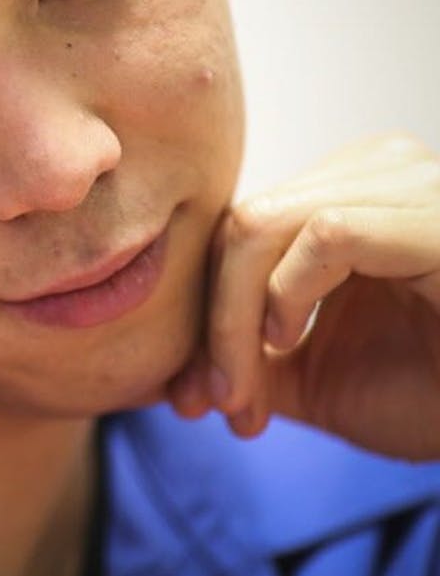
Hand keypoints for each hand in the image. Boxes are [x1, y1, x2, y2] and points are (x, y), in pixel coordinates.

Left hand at [167, 133, 439, 460]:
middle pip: (237, 224)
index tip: (199, 399)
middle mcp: (379, 171)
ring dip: (233, 323)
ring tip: (249, 395)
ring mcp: (412, 184)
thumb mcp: (314, 377)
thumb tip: (163, 375)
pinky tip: (287, 342)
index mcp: (347, 192)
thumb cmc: (431, 393)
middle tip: (217, 405)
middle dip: (210, 326)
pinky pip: (327, 234)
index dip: (202, 312)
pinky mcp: (437, 218)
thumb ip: (243, 357)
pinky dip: (285, 295)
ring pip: (263, 226)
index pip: (233, 227)